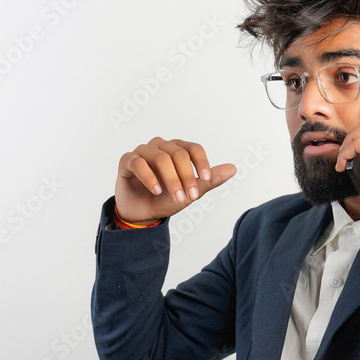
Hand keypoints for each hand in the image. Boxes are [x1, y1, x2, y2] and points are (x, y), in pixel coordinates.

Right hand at [115, 137, 236, 223]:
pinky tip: (156, 191)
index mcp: (177, 149)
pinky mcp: (127, 161)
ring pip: (160, 158)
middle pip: (178, 154)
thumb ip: (209, 180)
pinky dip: (150, 178)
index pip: (193, 148)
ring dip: (171, 180)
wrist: (142, 214)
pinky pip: (139, 164)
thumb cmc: (166, 199)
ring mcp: (143, 152)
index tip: (206, 179)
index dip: (201, 162)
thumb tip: (233, 168)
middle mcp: (160, 146)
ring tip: (177, 198)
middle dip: (187, 177)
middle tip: (191, 197)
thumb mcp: (190, 192)